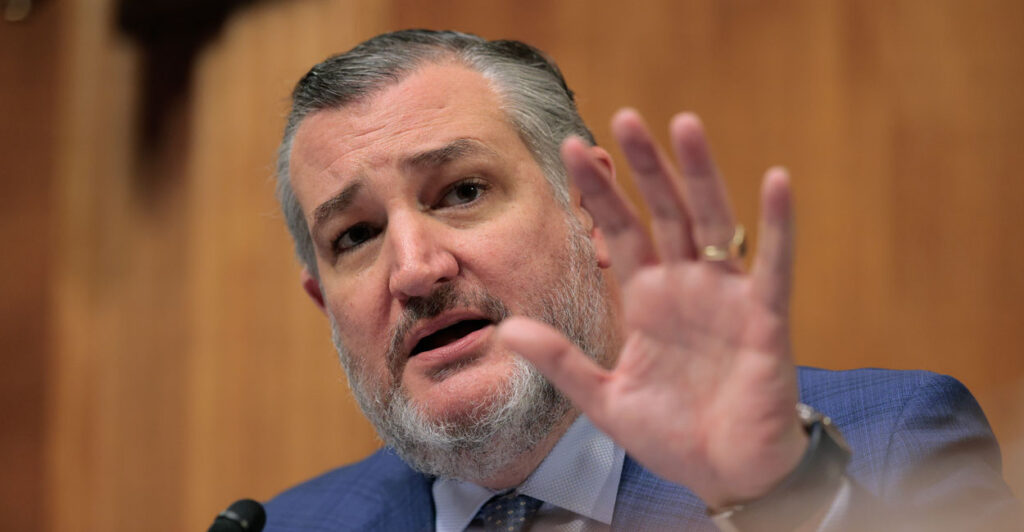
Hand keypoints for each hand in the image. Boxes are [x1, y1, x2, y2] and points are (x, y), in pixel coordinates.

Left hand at [496, 109, 806, 508]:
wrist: (726, 476)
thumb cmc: (671, 435)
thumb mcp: (604, 398)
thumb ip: (561, 361)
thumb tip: (507, 330)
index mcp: (647, 300)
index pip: (620, 231)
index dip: (599, 193)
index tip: (573, 149)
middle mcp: (686, 287)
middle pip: (663, 212)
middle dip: (643, 166)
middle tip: (623, 117)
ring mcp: (726, 297)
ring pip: (713, 222)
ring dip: (699, 174)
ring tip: (684, 124)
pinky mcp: (764, 319)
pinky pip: (774, 265)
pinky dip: (779, 225)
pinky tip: (777, 181)